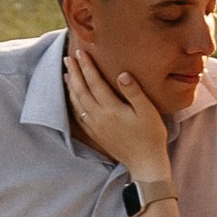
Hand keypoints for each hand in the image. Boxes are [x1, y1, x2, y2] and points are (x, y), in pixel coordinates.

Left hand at [64, 38, 171, 180]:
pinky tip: (72, 98)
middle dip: (74, 73)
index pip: (94, 82)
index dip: (86, 66)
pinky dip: (72, 103)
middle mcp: (99, 117)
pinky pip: (78, 116)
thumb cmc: (151, 135)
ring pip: (77, 103)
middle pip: (81, 90)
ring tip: (66, 74)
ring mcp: (95, 127)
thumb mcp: (148, 111)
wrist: (145, 163)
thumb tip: (122, 74)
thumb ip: (134, 92)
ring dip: (70, 87)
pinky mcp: (95, 135)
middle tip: (67, 58)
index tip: (80, 52)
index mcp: (111, 108)